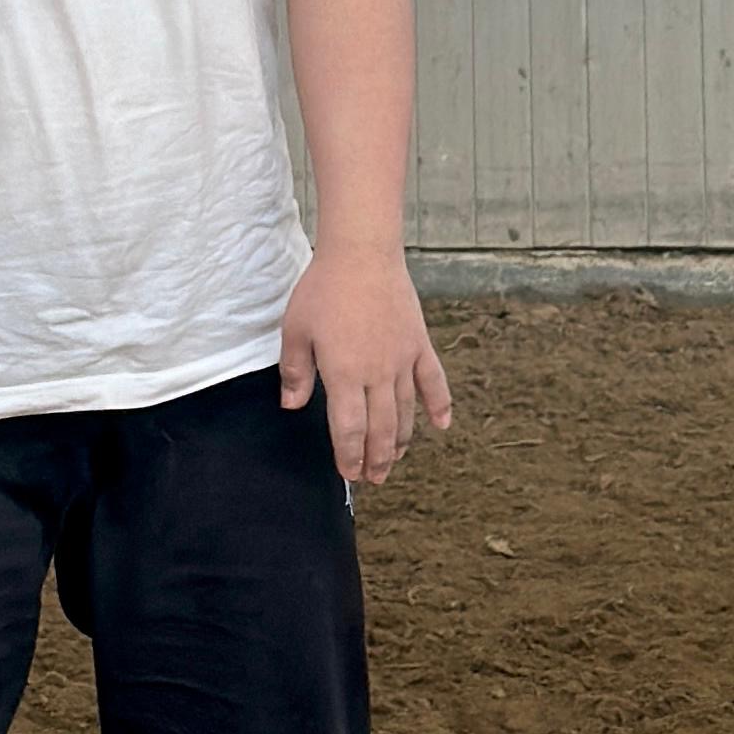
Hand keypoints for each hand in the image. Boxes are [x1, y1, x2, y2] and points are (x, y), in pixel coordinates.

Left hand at [277, 250, 452, 485]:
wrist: (362, 254)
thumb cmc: (323, 290)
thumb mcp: (296, 331)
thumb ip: (295, 372)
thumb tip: (292, 406)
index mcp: (344, 373)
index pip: (349, 428)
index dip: (349, 455)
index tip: (349, 473)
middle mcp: (378, 373)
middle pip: (381, 428)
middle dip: (376, 458)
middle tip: (373, 478)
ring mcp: (403, 360)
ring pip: (406, 411)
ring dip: (400, 440)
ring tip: (394, 461)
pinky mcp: (420, 344)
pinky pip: (434, 381)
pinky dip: (440, 405)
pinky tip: (442, 425)